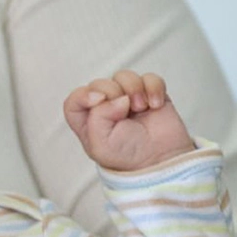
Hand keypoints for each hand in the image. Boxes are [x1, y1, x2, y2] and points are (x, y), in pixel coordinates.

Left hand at [62, 71, 194, 172]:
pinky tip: (155, 105)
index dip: (84, 95)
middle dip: (112, 92)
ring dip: (134, 88)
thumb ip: (98, 117)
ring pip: (124, 76)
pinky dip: (153, 88)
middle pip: (99, 84)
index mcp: (88, 122)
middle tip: (125, 110)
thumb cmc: (128, 157)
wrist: (161, 160)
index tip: (99, 100)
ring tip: (141, 107)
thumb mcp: (101, 145)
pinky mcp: (149, 94)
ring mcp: (128, 99)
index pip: (75, 100)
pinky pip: (149, 78)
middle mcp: (106, 108)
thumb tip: (119, 98)